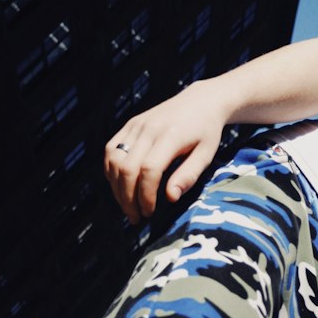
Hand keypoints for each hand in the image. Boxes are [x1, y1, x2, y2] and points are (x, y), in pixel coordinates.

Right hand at [105, 82, 228, 223]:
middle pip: (127, 168)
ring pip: (114, 160)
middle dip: (128, 198)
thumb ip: (188, 176)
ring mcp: (136, 125)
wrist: (201, 101)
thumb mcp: (206, 155)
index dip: (145, 195)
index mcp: (170, 136)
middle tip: (136, 217)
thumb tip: (170, 198)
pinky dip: (111, 170)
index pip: (149, 170)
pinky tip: (121, 185)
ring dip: (116, 187)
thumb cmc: (206, 131)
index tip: (150, 212)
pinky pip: (111, 149)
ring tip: (128, 205)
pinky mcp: (130, 124)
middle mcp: (149, 129)